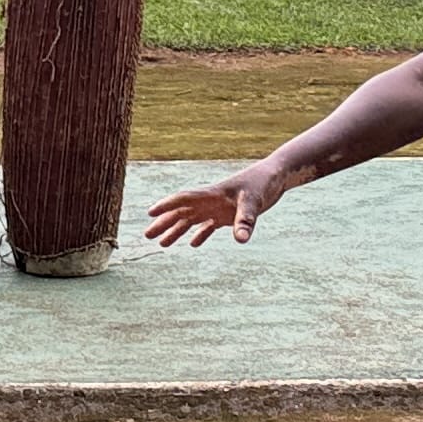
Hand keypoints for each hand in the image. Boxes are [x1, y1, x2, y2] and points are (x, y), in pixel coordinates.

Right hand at [142, 162, 288, 247]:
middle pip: (181, 212)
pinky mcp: (228, 214)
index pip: (184, 199)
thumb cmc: (263, 183)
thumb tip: (240, 240)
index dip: (167, 205)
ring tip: (162, 244)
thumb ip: (246, 220)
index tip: (150, 212)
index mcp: (211, 194)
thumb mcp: (255, 201)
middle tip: (147, 235)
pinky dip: (200, 234)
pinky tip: (192, 244)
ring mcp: (217, 208)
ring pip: (191, 220)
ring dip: (176, 231)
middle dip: (164, 223)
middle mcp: (210, 201)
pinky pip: (208, 226)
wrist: (275, 176)